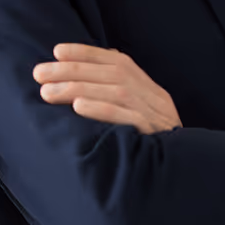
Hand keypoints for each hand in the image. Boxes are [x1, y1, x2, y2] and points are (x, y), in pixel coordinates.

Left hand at [33, 43, 181, 134]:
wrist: (185, 172)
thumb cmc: (150, 142)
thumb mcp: (139, 113)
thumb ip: (116, 94)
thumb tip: (78, 77)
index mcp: (148, 87)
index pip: (117, 60)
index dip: (87, 53)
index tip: (57, 51)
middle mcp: (154, 96)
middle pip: (112, 74)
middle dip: (72, 70)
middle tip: (39, 74)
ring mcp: (156, 115)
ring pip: (116, 91)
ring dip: (78, 88)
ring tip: (47, 92)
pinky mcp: (154, 135)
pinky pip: (127, 118)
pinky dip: (101, 109)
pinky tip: (77, 106)